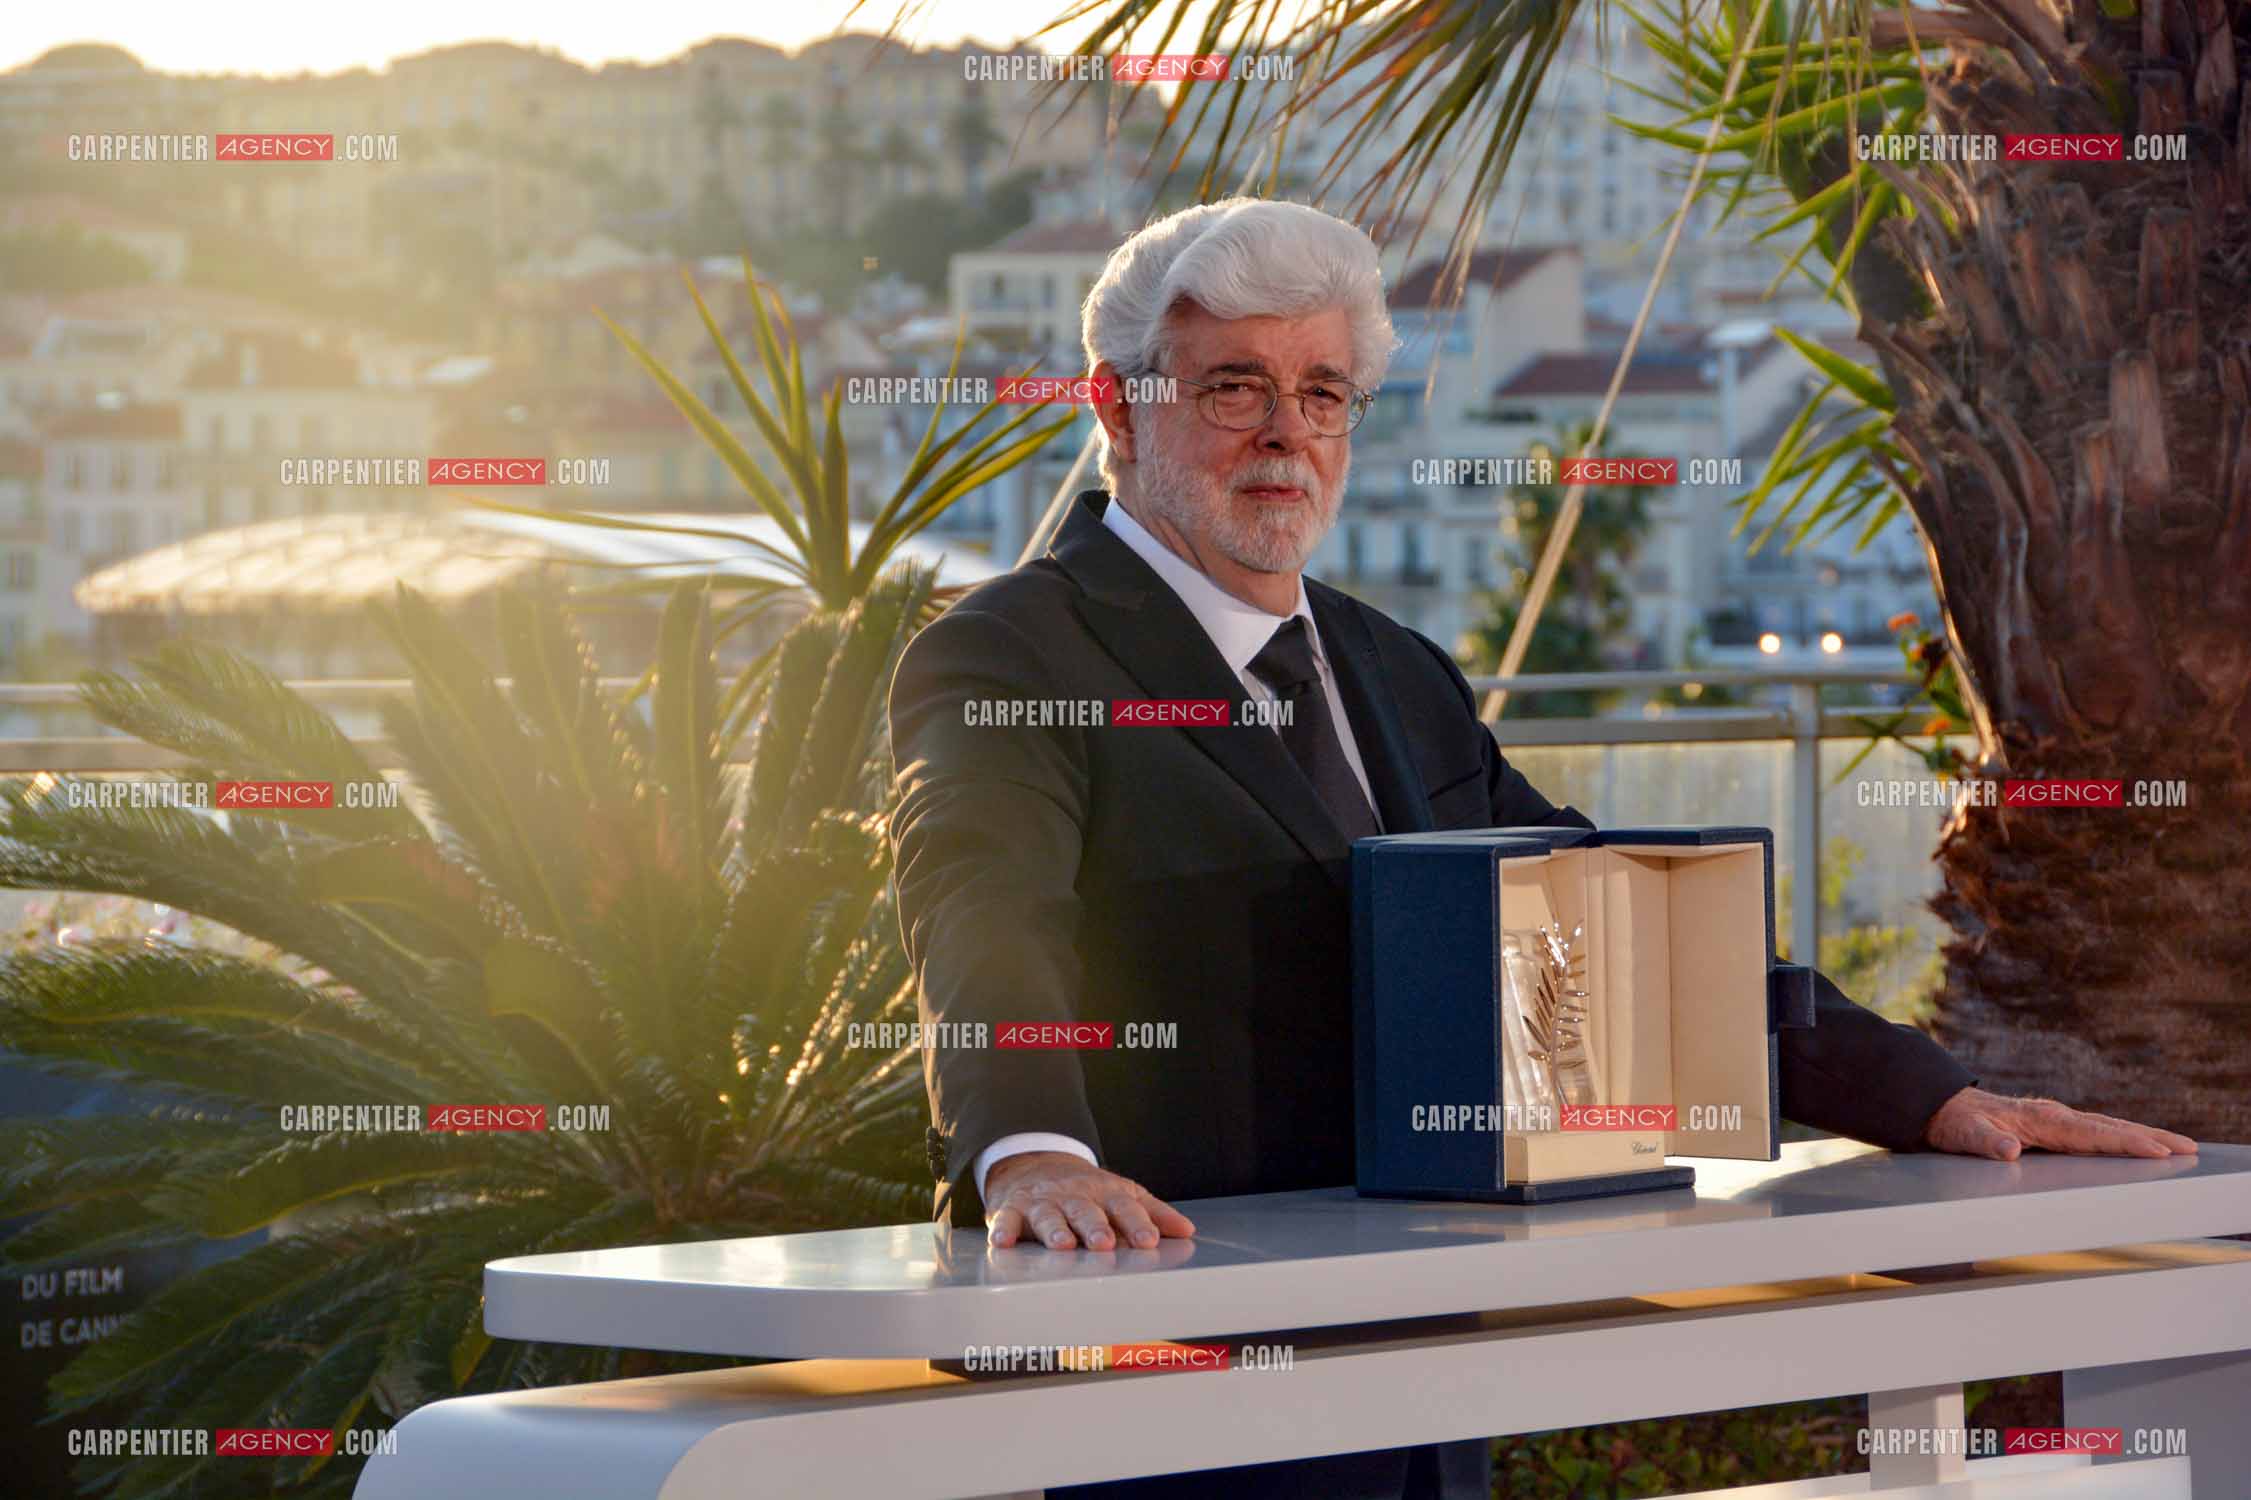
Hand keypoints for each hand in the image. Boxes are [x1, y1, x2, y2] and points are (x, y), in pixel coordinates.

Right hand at [983, 1150, 1196, 1250]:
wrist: (1035, 1164)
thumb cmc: (1086, 1190)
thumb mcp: (1122, 1194)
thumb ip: (1153, 1212)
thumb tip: (1186, 1231)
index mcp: (1105, 1194)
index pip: (1124, 1207)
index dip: (1137, 1224)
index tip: (1149, 1240)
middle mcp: (1074, 1196)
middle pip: (1086, 1211)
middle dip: (1095, 1227)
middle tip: (1104, 1243)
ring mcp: (1043, 1202)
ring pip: (1049, 1216)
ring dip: (1056, 1230)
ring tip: (1063, 1245)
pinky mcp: (1013, 1209)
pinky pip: (1007, 1219)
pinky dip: (1004, 1229)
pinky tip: (1004, 1241)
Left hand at [1922, 1086, 2198, 1160]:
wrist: (1941, 1106)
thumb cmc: (1954, 1124)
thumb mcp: (1963, 1136)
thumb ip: (1986, 1143)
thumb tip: (2009, 1150)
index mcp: (2040, 1120)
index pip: (2091, 1134)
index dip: (2125, 1144)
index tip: (2157, 1151)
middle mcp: (2053, 1116)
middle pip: (2110, 1127)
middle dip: (2150, 1137)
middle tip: (2189, 1147)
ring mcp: (2055, 1119)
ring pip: (2107, 1127)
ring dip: (2143, 1135)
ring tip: (2179, 1145)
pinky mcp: (2053, 1125)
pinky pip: (2095, 1131)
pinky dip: (2122, 1137)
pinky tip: (2139, 1145)